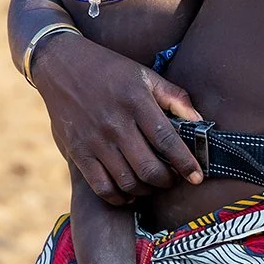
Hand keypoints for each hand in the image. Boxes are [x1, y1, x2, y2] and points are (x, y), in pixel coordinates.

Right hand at [33, 33, 203, 204]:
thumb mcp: (145, 75)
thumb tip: (201, 121)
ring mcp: (94, 140)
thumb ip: (175, 98)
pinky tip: (129, 193)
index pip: (167, 140)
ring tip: (153, 185)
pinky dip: (119, 198)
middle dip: (167, 181)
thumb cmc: (111, 70)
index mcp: (136, 102)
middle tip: (174, 180)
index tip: (197, 177)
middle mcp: (115, 123)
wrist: (63, 65)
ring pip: (126, 181)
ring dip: (145, 190)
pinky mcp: (77, 151)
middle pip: (148, 167)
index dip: (185, 162)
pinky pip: (101, 186)